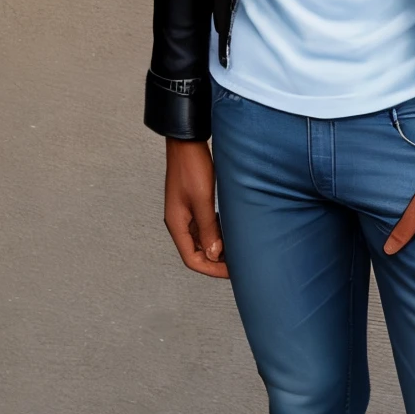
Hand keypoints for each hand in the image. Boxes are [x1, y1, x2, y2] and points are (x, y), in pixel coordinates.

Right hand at [164, 137, 228, 277]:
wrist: (186, 143)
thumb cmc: (191, 167)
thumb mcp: (202, 200)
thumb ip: (208, 229)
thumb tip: (214, 254)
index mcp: (176, 224)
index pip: (192, 259)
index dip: (212, 269)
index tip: (232, 271)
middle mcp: (178, 222)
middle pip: (196, 252)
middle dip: (215, 260)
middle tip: (238, 262)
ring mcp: (185, 213)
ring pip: (200, 240)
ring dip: (216, 247)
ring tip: (236, 248)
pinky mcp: (192, 205)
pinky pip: (203, 227)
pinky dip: (216, 233)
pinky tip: (229, 230)